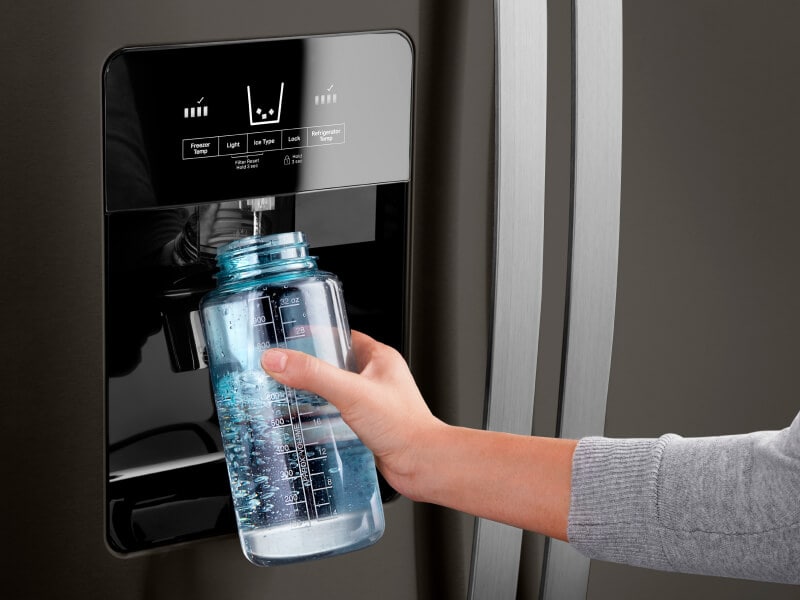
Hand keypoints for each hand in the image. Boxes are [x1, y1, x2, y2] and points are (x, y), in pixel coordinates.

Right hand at [260, 331, 446, 499]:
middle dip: (308, 370)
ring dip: (312, 396)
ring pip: (335, 392)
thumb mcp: (351, 392)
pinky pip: (338, 416)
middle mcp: (376, 378)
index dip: (315, 337)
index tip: (290, 339)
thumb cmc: (403, 426)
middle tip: (281, 372)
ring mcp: (372, 403)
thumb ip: (313, 374)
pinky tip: (304, 426)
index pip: (342, 337)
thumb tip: (278, 359)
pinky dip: (320, 419)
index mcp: (379, 358)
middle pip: (334, 366)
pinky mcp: (367, 426)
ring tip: (286, 397)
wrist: (422, 465)